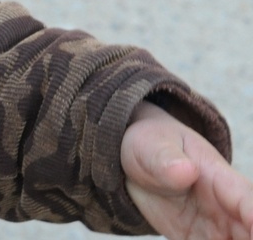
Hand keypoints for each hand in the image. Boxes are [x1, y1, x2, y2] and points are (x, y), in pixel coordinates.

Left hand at [122, 101, 252, 238]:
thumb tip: (184, 171)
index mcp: (220, 179)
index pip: (248, 201)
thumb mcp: (151, 146)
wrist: (134, 158)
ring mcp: (217, 228)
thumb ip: (166, 159)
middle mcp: (226, 208)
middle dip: (249, 238)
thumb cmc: (150, 145)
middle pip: (251, 231)